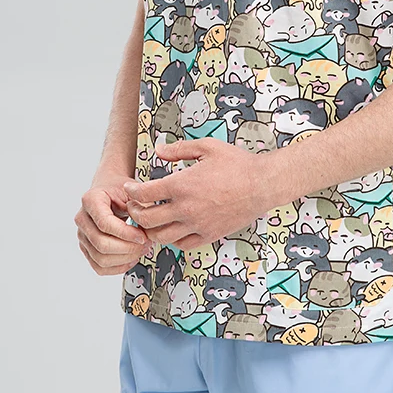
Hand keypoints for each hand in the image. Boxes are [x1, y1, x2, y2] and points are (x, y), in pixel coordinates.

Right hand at [74, 167, 152, 275]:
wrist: (109, 189)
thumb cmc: (120, 189)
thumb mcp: (132, 190)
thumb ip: (140, 206)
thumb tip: (147, 228)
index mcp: (91, 200)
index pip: (105, 223)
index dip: (126, 233)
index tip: (143, 236)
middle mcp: (82, 218)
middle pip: (101, 244)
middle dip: (128, 248)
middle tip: (146, 244)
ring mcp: (83, 235)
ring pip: (100, 259)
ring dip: (125, 259)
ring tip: (142, 250)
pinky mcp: (87, 248)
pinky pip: (99, 267)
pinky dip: (117, 267)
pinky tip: (132, 259)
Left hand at [122, 139, 268, 251]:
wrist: (262, 185)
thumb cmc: (236, 164)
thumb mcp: (207, 147)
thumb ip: (179, 149)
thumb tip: (158, 151)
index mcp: (182, 185)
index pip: (144, 194)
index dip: (132, 191)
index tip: (130, 188)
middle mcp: (186, 209)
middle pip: (147, 220)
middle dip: (135, 213)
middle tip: (134, 206)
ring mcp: (197, 225)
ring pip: (161, 237)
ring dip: (150, 229)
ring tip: (149, 220)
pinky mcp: (209, 235)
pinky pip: (182, 245)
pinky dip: (172, 239)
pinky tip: (172, 228)